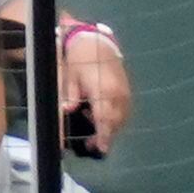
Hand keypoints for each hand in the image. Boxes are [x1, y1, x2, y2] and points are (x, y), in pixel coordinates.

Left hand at [60, 28, 130, 153]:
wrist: (98, 44)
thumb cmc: (81, 59)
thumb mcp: (70, 76)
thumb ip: (70, 94)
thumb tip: (66, 110)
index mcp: (104, 90)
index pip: (105, 119)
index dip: (103, 135)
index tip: (101, 148)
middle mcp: (118, 94)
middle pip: (115, 122)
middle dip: (105, 135)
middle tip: (91, 144)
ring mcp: (125, 94)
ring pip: (121, 119)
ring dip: (109, 127)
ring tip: (92, 126)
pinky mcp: (127, 93)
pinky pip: (124, 112)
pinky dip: (114, 119)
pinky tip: (100, 115)